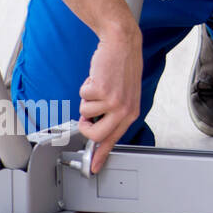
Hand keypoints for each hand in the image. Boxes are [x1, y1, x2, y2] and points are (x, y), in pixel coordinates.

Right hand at [77, 26, 142, 174]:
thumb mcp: (124, 94)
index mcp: (131, 112)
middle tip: (86, 116)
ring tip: (99, 86)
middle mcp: (124, 109)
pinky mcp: (101, 90)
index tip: (93, 167)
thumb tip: (95, 128)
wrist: (122, 44)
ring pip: (85, 113)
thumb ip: (113, 113)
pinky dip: (86, 85)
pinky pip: (82, 95)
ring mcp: (113, 100)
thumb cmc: (122, 68)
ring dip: (87, 98)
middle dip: (85, 127)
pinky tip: (97, 76)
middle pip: (96, 135)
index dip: (101, 154)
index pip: (114, 139)